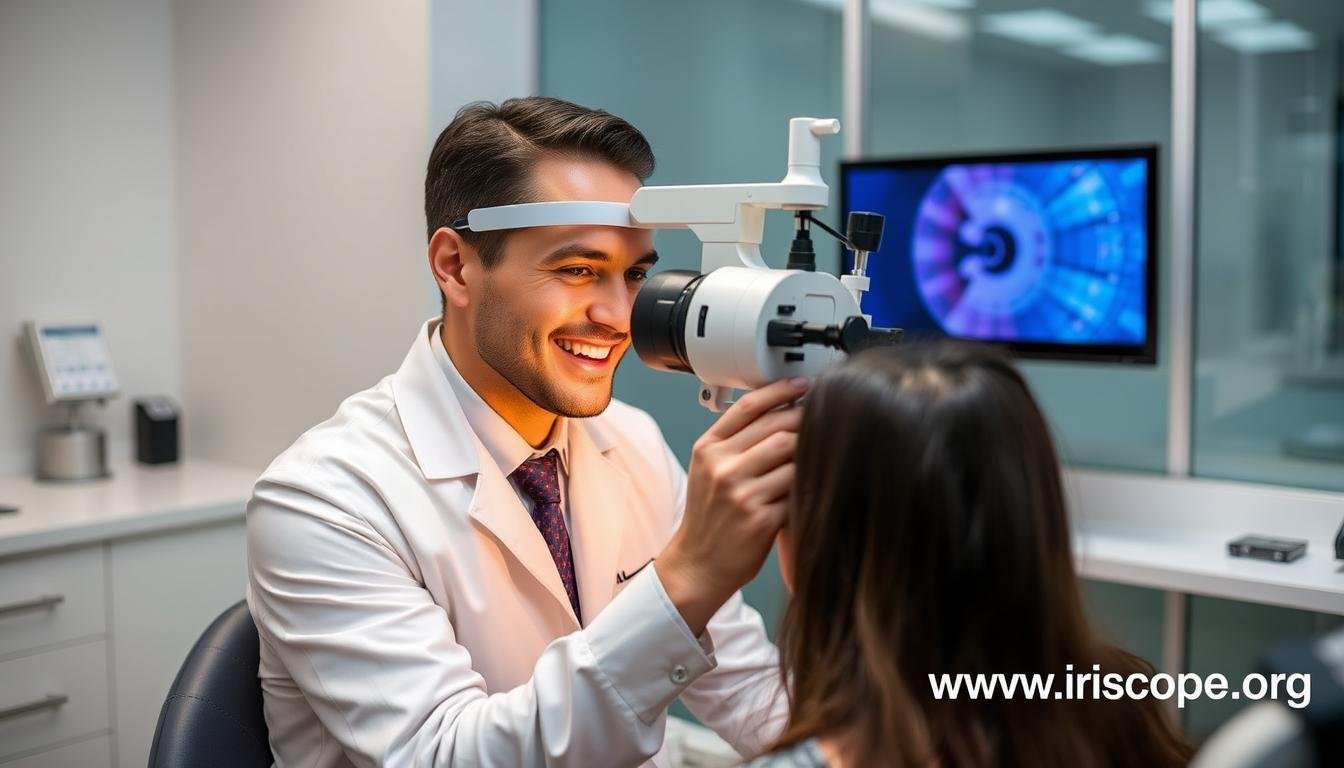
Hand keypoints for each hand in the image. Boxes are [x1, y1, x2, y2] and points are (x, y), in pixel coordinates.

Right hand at [657, 377, 807, 634]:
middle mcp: (722, 467)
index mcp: (708, 449)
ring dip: (812, 453)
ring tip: (824, 451)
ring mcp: (741, 493)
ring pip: (793, 456)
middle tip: (824, 418)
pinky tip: (817, 483)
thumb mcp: (707, 471)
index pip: (748, 407)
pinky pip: (797, 491)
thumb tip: (778, 412)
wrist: (698, 565)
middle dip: (805, 420)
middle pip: (777, 427)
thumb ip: (735, 443)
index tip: (803, 385)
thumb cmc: (709, 518)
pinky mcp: (760, 519)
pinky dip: (809, 485)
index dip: (780, 391)